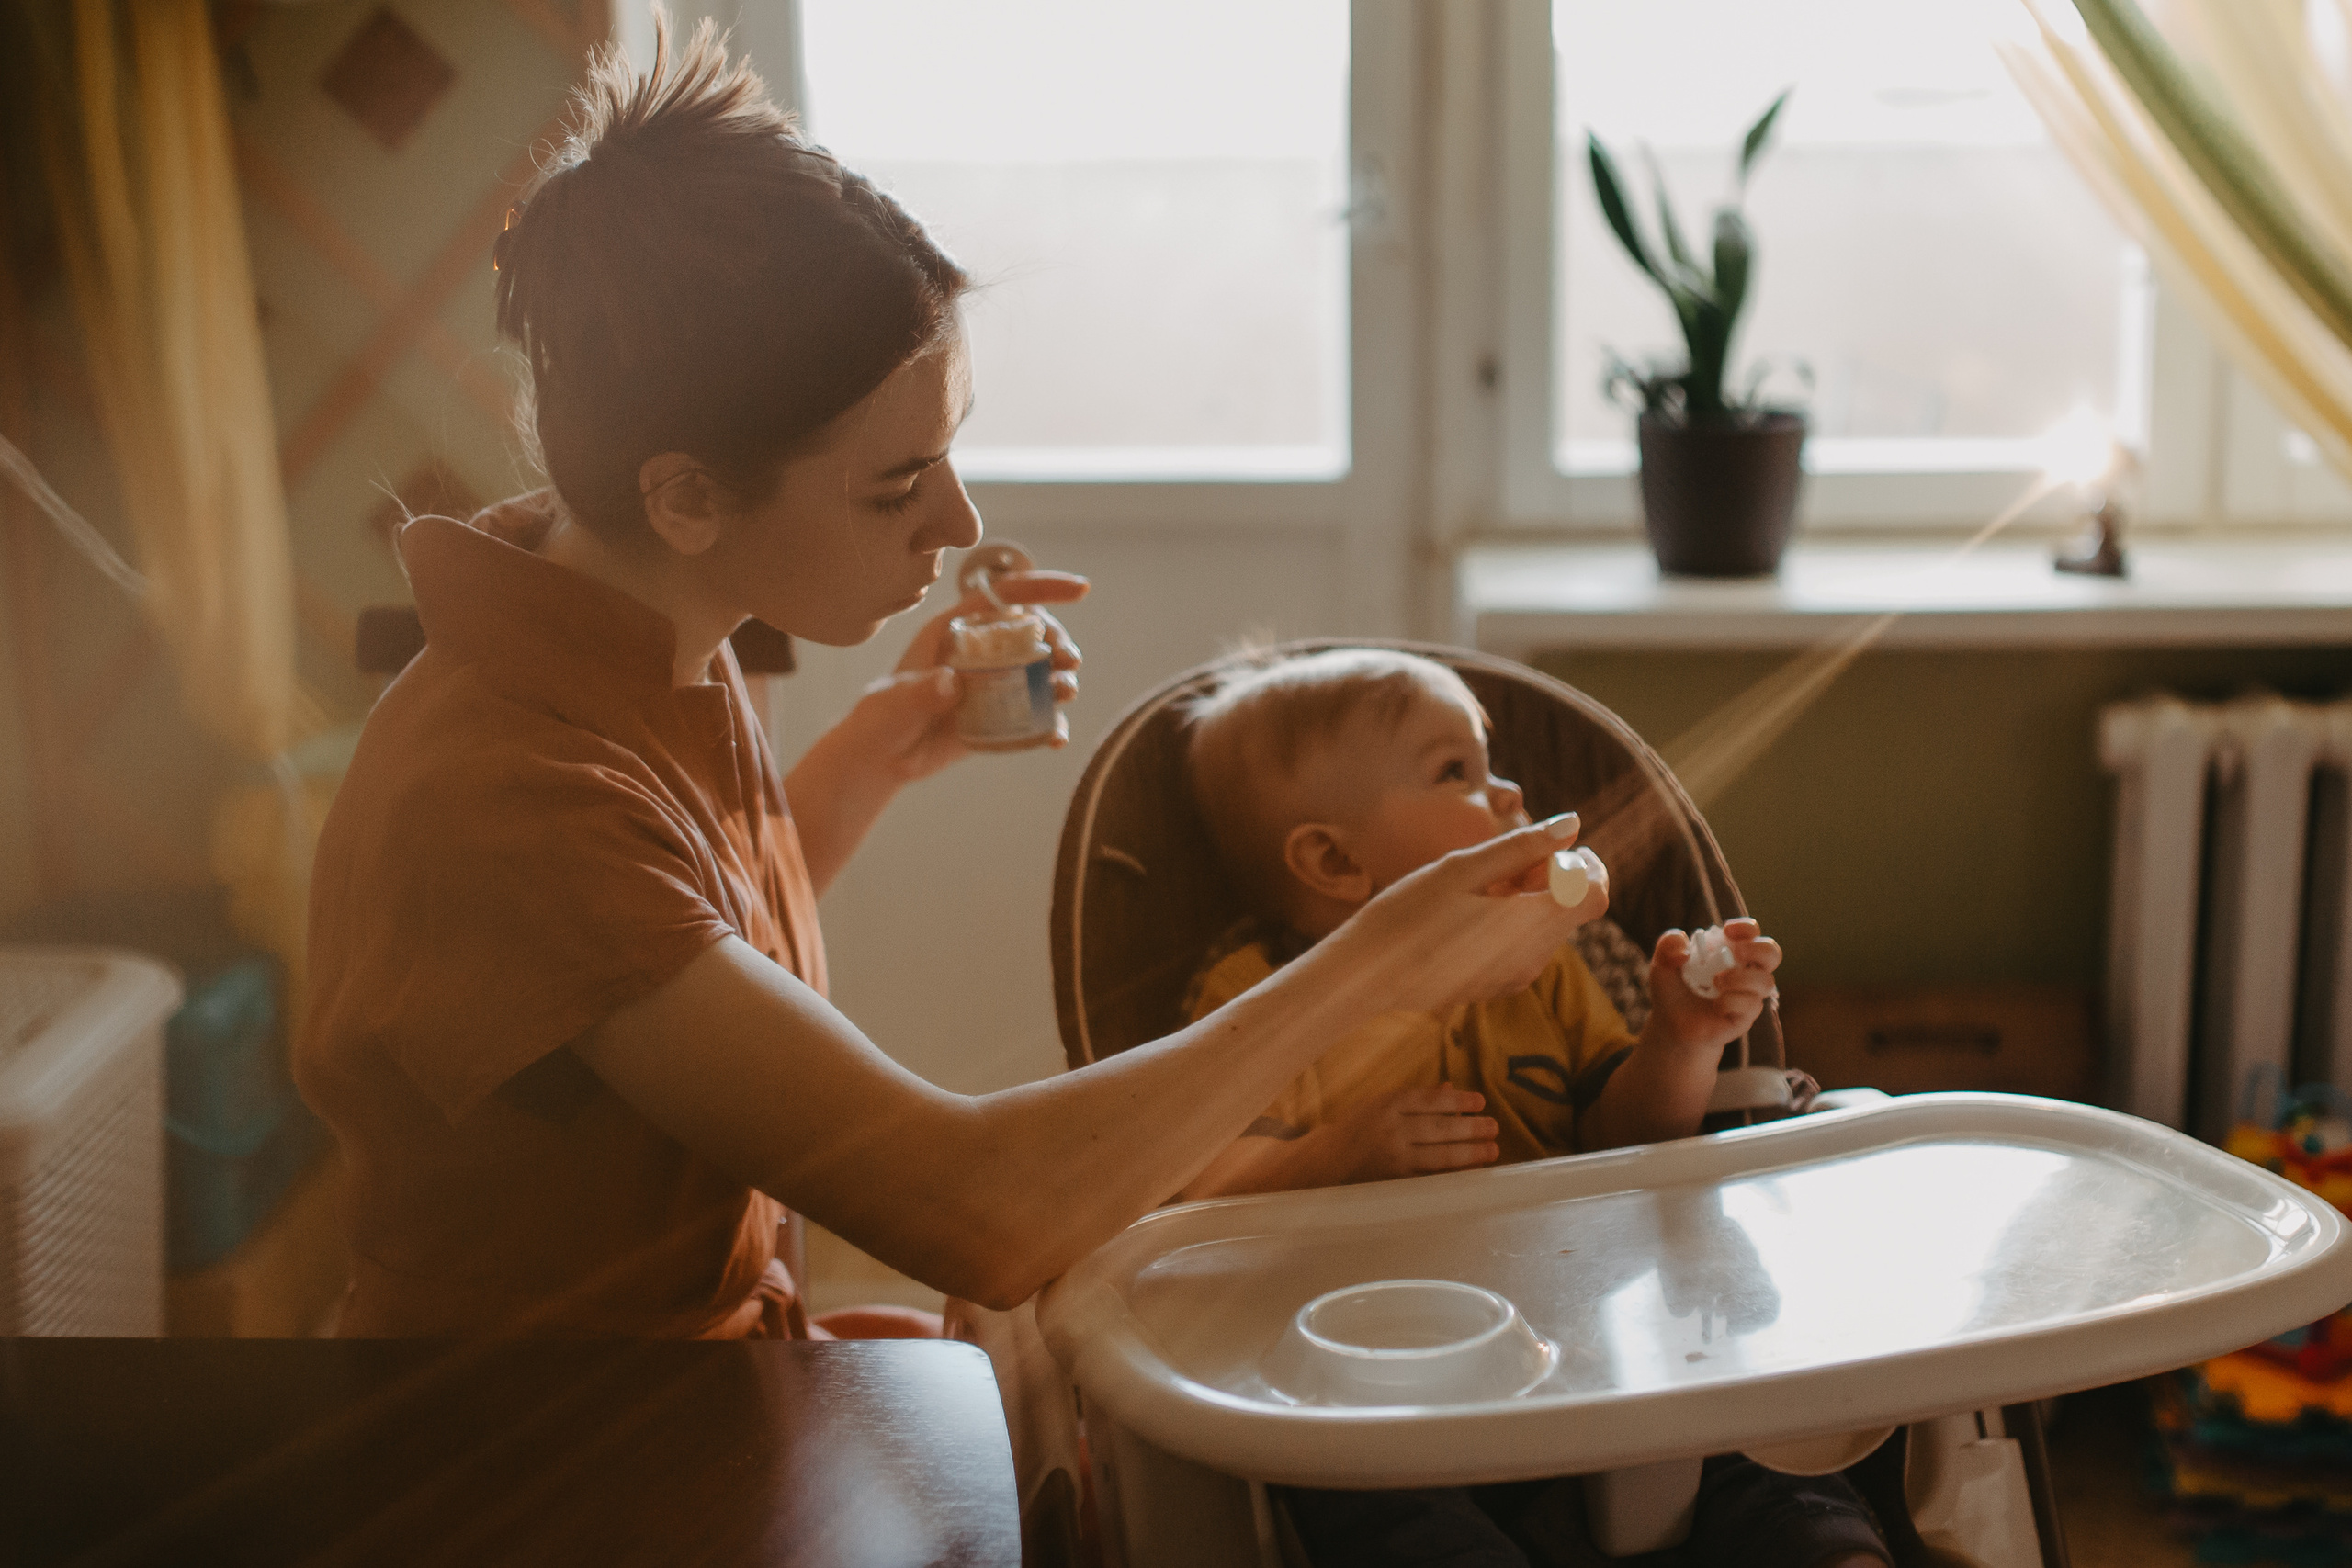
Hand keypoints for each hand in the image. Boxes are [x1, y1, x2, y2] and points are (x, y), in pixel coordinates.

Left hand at [848, 570, 1090, 783]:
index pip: (1004, 596)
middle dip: (1059, 641)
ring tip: (1066, 692)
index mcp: (956, 629)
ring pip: (1040, 672)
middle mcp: (980, 651)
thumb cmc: (881, 717)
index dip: (1044, 587)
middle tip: (1068, 661)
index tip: (1081, 590)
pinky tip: (1055, 739)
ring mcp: (992, 684)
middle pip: (1032, 633)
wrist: (881, 757)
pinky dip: (1051, 725)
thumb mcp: (895, 701)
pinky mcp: (999, 717)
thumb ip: (920, 690)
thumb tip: (952, 682)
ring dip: (1061, 679)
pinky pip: (1034, 716)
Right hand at [1318, 817, 1595, 1015]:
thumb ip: (1523, 846)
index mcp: (1531, 924)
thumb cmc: (1408, 914)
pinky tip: (1470, 914)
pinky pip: (1526, 947)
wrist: (1366, 975)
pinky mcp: (1499, 985)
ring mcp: (1518, 976)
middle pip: (1573, 908)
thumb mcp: (1463, 869)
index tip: (1544, 851)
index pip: (1596, 892)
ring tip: (1478, 889)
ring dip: (1530, 900)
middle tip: (1499, 865)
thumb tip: (1573, 824)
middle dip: (1551, 878)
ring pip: (1549, 927)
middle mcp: (1534, 957)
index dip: (1582, 865)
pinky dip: (1514, 923)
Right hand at [1327, 1086, 1499, 1182]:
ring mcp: (1394, 1157)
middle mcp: (1391, 1129)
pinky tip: (1471, 1170)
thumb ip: (1414, 1099)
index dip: (1458, 1099)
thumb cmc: (1357, 1130)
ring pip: (1440, 1154)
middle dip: (1471, 1127)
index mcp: (1387, 1104)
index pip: (1430, 1100)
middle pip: (1440, 1127)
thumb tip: (1449, 1088)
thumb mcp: (1380, 1105)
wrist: (1325, 1163)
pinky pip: (1433, 1176)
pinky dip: (1454, 1173)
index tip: (1480, 1101)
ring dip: (1470, 1152)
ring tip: (1492, 1149)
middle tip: (1494, 1126)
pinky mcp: (1397, 1181)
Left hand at [1646, 917, 1781, 1057]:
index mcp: (1729, 952)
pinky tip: (1716, 1005)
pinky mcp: (1745, 1017)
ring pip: (1766, 982)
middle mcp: (1744, 971)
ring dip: (1741, 978)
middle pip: (1772, 954)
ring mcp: (1748, 995)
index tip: (1728, 930)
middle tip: (1735, 953)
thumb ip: (1668, 945)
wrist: (1670, 1026)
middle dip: (1758, 950)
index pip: (1752, 933)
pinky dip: (1732, 1002)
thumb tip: (1683, 951)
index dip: (1746, 928)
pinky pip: (1751, 1006)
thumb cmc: (1673, 991)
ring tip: (1717, 981)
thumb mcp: (1662, 964)